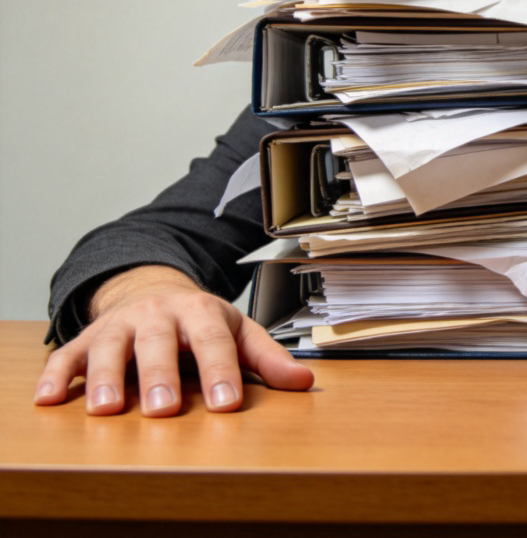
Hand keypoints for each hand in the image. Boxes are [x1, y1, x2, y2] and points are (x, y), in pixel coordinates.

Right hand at [34, 265, 314, 415]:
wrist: (153, 290)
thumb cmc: (200, 323)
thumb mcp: (239, 332)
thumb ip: (267, 359)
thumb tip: (305, 382)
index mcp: (201, 311)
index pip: (214, 342)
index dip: (221, 372)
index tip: (226, 403)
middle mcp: (159, 313)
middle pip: (160, 343)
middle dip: (161, 375)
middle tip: (165, 408)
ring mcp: (121, 324)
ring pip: (111, 347)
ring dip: (105, 377)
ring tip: (106, 409)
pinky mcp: (88, 337)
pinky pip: (68, 354)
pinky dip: (55, 374)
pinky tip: (48, 397)